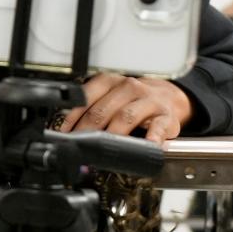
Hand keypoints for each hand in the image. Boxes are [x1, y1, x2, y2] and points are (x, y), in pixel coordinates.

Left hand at [57, 73, 192, 143]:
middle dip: (88, 131)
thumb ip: (90, 111)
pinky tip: (147, 145)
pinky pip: (158, 126)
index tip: (65, 133)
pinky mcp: (166, 116)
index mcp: (109, 82)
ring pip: (125, 117)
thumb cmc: (131, 101)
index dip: (72, 117)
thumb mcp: (109, 98)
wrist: (167, 98)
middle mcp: (128, 87)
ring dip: (112, 135)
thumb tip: (67, 132)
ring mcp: (148, 100)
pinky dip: (152, 137)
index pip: (86, 98)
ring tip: (104, 149)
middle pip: (102, 110)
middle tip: (81, 146)